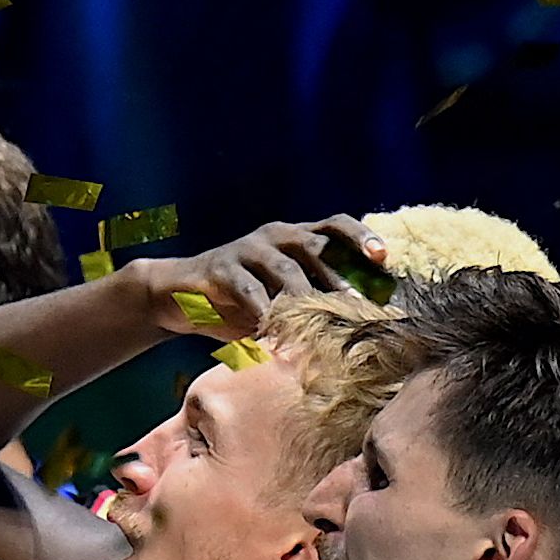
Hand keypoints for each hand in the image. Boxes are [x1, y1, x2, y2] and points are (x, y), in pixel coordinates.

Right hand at [131, 215, 380, 336]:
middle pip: (316, 244)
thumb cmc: (237, 302)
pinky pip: (248, 289)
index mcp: (294, 238)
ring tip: (318, 321)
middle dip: (340, 274)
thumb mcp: (278, 300)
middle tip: (356, 302)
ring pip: (285, 268)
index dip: (361, 238)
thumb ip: (311, 304)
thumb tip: (359, 327)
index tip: (383, 258)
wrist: (176, 296)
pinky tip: (273, 332)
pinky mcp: (220, 268)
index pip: (335, 227)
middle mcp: (274, 236)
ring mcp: (246, 249)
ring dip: (304, 297)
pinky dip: (264, 311)